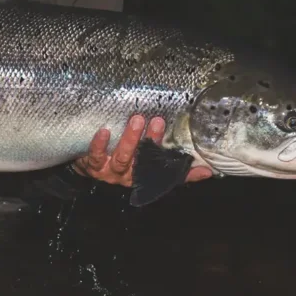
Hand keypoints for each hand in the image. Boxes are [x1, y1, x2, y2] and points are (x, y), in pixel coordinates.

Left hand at [71, 115, 213, 186]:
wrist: (87, 167)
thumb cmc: (122, 161)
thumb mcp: (147, 164)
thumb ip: (175, 167)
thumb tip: (207, 171)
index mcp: (144, 174)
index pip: (165, 171)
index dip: (182, 171)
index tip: (197, 160)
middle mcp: (128, 175)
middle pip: (142, 160)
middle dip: (151, 141)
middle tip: (157, 120)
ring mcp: (110, 171)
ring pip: (122, 158)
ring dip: (130, 139)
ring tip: (137, 119)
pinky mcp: (92, 165)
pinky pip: (96, 155)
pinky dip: (100, 144)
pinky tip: (103, 131)